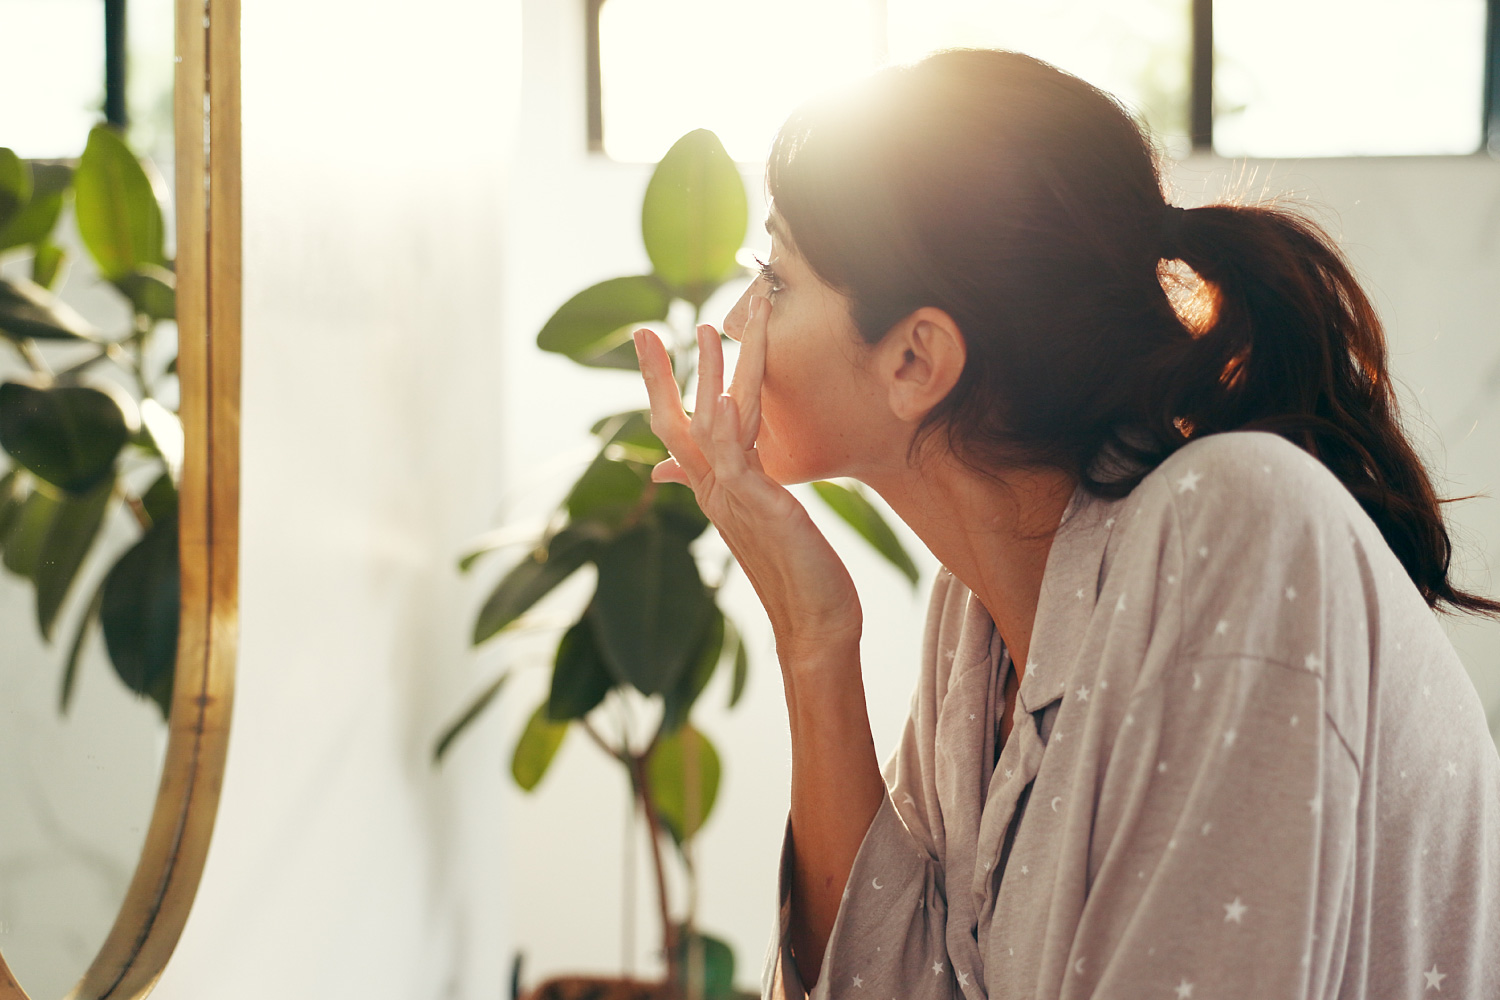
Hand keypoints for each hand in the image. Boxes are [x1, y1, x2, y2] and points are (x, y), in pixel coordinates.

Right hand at [633, 296, 861, 658]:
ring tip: (704, 329)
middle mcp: (717, 490)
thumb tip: (723, 482)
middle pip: (679, 422)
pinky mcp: (757, 504)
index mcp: (720, 489)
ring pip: (709, 425)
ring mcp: (732, 497)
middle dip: (661, 375)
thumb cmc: (800, 575)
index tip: (654, 346)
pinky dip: (726, 421)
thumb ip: (744, 491)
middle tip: (645, 331)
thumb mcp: (767, 523)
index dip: (667, 388)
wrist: (815, 624)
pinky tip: (728, 390)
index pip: (685, 428)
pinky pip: (734, 455)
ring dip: (706, 375)